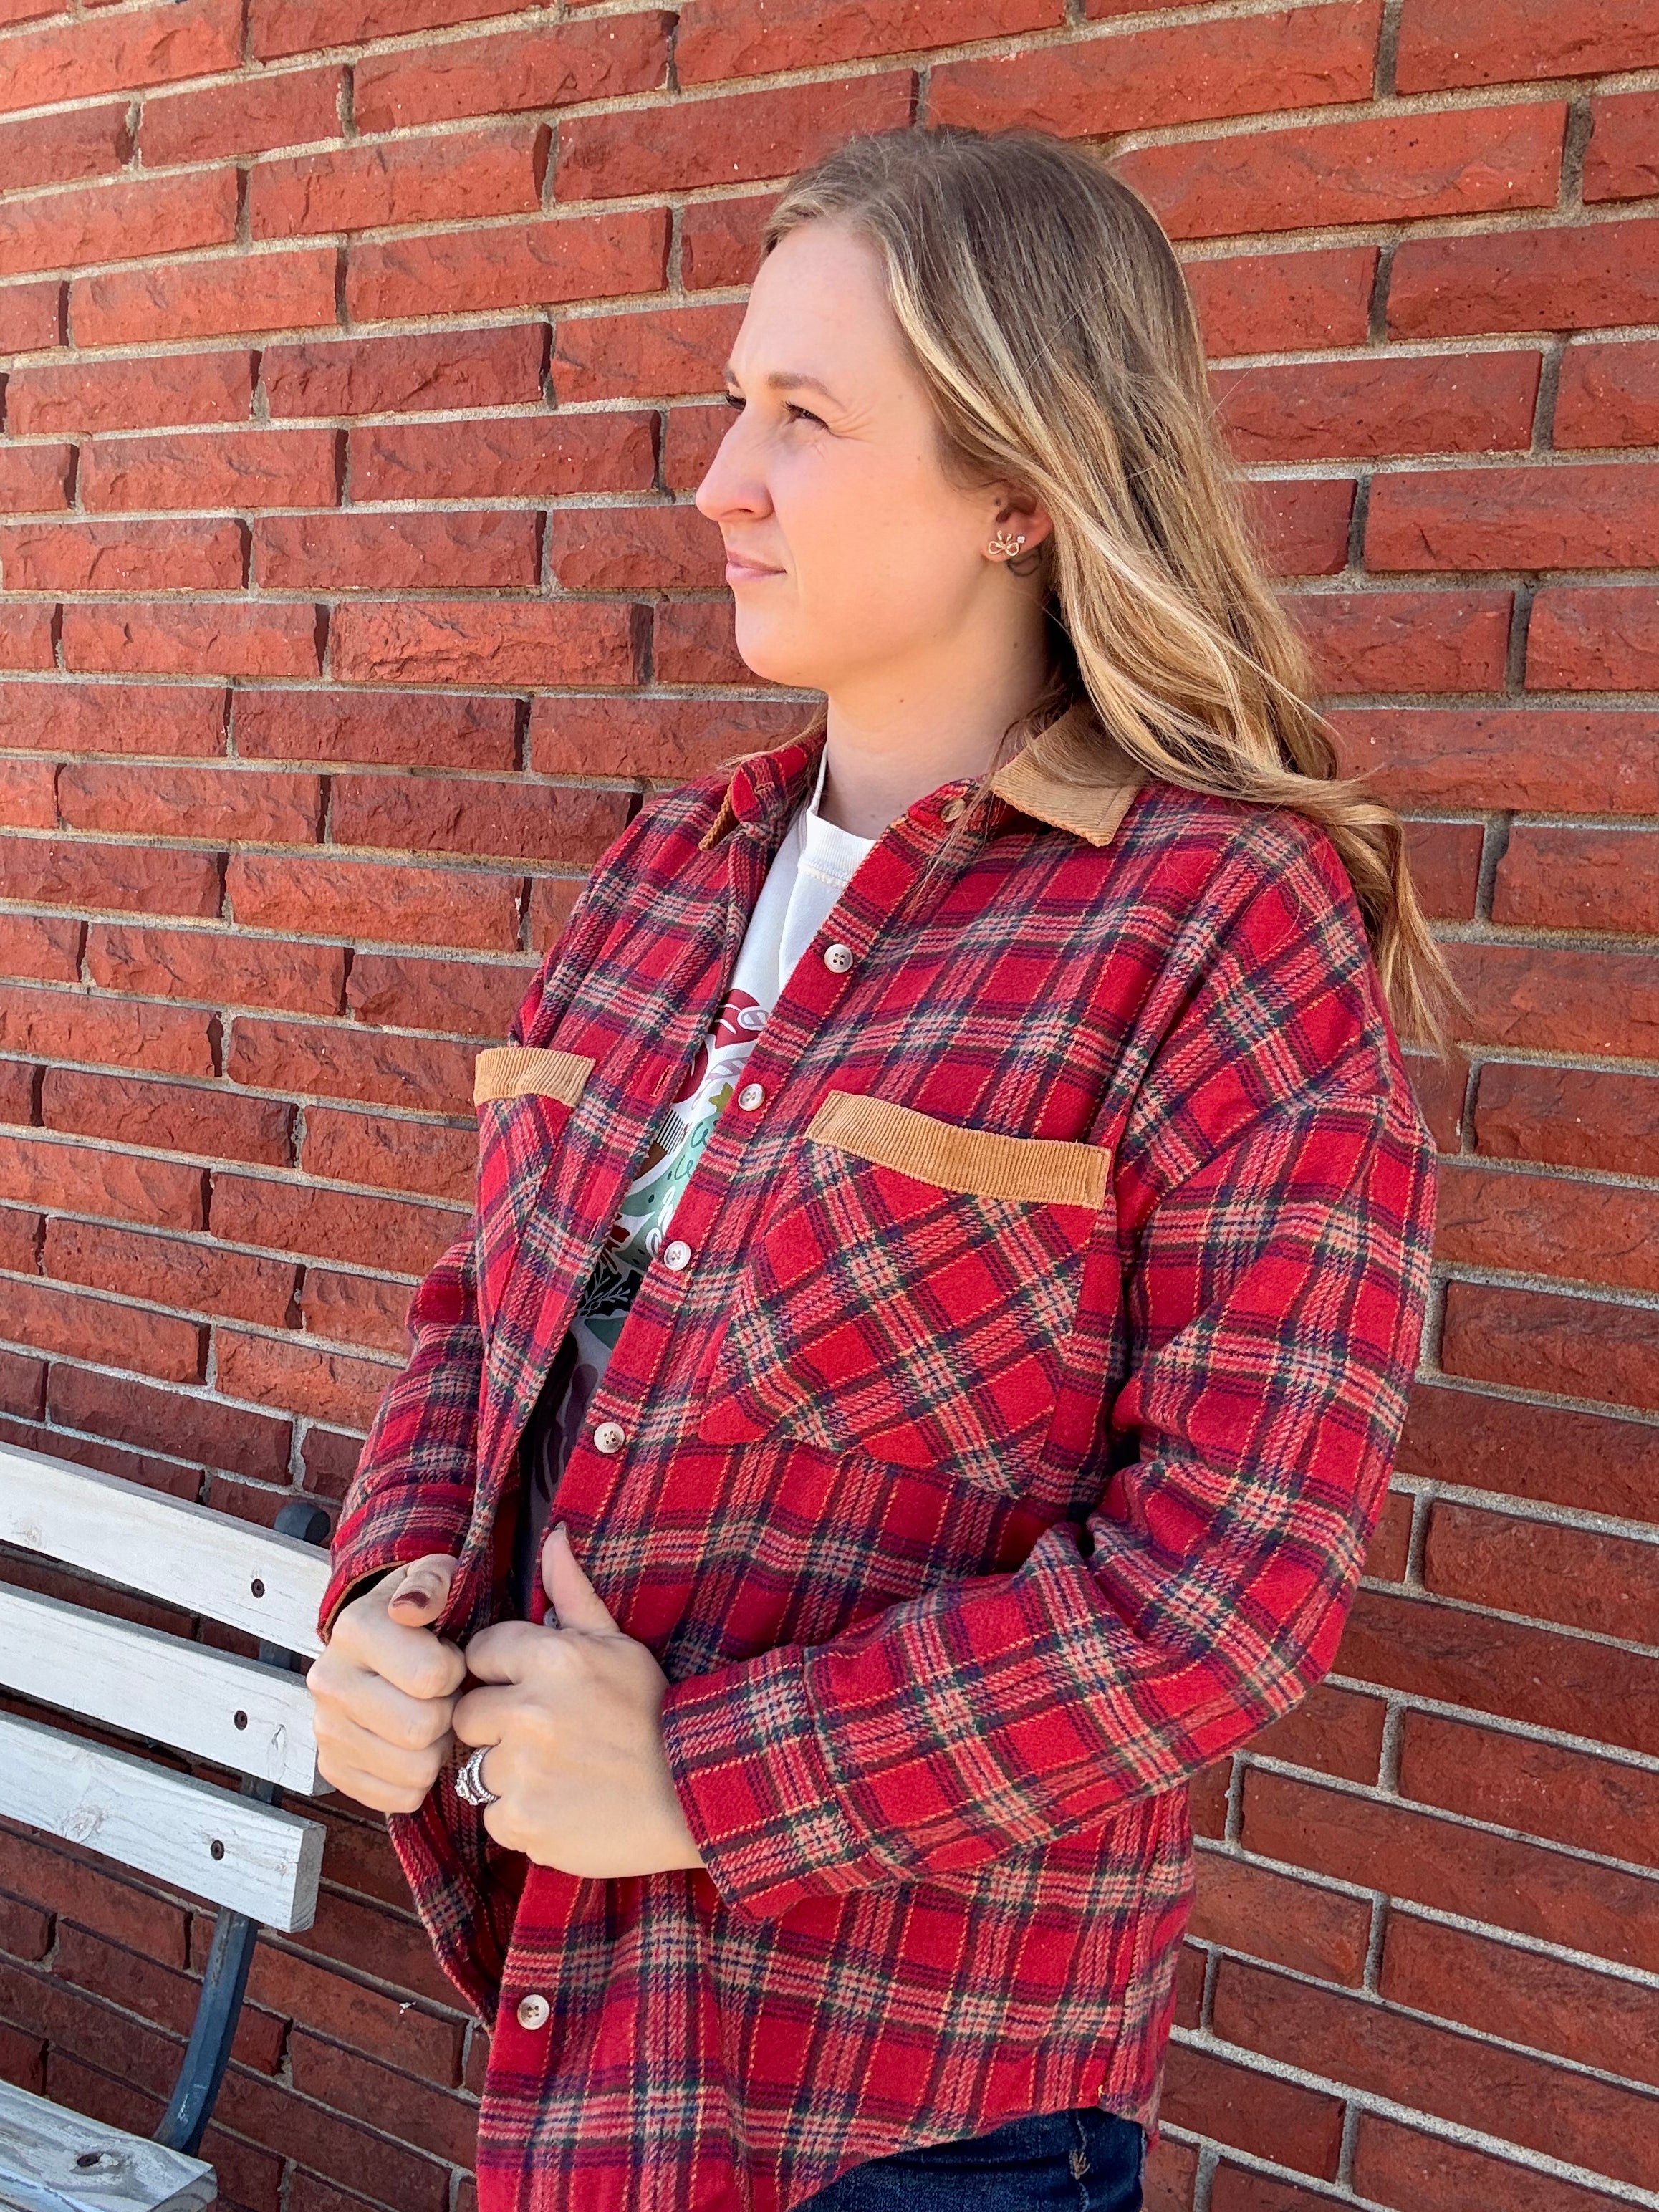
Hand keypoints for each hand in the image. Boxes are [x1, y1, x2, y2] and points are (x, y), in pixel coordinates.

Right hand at [309, 1554, 467, 1813]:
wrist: (380, 1642)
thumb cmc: (421, 1613)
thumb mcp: (436, 1577)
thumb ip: (433, 1581)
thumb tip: (410, 1608)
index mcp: (354, 1629)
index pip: (431, 1676)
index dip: (454, 1669)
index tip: (447, 1656)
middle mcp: (330, 1681)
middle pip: (422, 1728)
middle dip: (447, 1711)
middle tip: (441, 1693)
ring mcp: (326, 1729)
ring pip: (415, 1769)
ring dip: (436, 1747)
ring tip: (428, 1714)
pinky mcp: (333, 1768)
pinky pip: (399, 1798)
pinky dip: (418, 1778)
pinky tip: (412, 1744)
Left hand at [452, 1522, 706, 1878]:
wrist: (694, 1798)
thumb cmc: (653, 1714)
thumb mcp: (619, 1645)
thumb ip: (573, 1594)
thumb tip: (553, 1535)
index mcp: (553, 1658)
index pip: (480, 1653)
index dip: (503, 1672)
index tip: (533, 1690)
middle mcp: (531, 1711)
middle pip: (467, 1713)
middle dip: (496, 1724)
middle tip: (544, 1737)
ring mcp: (523, 1771)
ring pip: (477, 1766)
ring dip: (508, 1773)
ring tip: (559, 1773)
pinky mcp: (522, 1822)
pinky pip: (493, 1815)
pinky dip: (520, 1816)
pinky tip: (561, 1806)